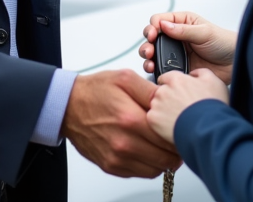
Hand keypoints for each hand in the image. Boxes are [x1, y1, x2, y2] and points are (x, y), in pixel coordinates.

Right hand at [61, 69, 181, 177]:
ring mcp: (117, 158)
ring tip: (162, 143)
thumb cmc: (95, 91)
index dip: (182, 133)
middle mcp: (124, 143)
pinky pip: (141, 173)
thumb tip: (171, 99)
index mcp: (131, 119)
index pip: (169, 137)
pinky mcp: (111, 166)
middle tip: (178, 137)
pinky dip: (149, 164)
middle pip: (166, 158)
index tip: (184, 127)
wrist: (68, 106)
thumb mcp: (125, 79)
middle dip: (176, 149)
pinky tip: (147, 149)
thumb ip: (151, 91)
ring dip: (164, 159)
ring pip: (156, 169)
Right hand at [141, 12, 236, 85]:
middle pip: (152, 37)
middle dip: (147, 42)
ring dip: (148, 56)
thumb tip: (164, 25)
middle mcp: (176, 37)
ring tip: (149, 60)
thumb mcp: (205, 32)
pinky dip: (155, 68)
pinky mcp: (177, 67)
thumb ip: (184, 30)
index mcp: (182, 22)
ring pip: (154, 53)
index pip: (159, 20)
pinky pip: (162, 67)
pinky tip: (155, 69)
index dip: (153, 26)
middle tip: (149, 49)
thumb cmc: (224, 42)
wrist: (234, 63)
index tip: (153, 34)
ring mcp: (175, 53)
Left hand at [147, 69, 228, 142]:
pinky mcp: (153, 120)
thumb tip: (193, 74)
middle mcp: (164, 90)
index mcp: (176, 80)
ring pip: (156, 105)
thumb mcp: (214, 82)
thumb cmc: (211, 107)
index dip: (172, 85)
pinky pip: (153, 119)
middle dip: (168, 99)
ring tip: (178, 118)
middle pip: (160, 92)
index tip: (177, 92)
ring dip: (163, 111)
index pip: (166, 77)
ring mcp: (157, 105)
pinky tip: (173, 126)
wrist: (207, 129)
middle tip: (180, 108)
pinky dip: (160, 123)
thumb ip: (200, 72)